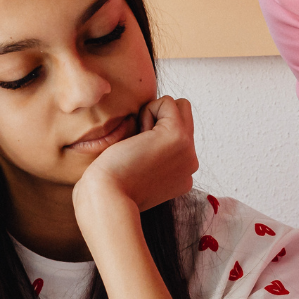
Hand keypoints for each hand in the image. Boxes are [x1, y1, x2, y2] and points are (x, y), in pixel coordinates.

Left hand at [73, 96, 197, 218]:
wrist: (107, 197)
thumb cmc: (110, 187)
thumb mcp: (138, 175)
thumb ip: (151, 159)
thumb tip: (146, 135)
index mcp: (182, 176)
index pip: (177, 137)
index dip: (154, 137)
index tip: (137, 161)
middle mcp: (190, 164)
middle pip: (184, 118)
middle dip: (159, 121)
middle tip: (138, 147)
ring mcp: (189, 151)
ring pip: (179, 107)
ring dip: (153, 116)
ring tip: (139, 143)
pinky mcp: (179, 136)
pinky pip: (168, 102)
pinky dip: (148, 111)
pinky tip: (138, 138)